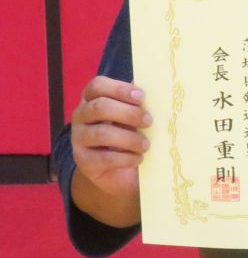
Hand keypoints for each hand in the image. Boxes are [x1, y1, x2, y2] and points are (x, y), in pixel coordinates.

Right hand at [71, 76, 149, 201]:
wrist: (118, 172)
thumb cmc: (128, 136)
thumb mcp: (132, 118)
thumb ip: (138, 104)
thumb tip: (157, 90)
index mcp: (92, 99)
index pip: (97, 86)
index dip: (119, 89)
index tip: (142, 97)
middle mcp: (81, 116)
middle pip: (100, 107)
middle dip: (129, 113)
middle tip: (149, 121)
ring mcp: (79, 139)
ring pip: (102, 134)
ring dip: (130, 139)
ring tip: (146, 145)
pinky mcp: (84, 161)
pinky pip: (105, 158)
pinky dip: (126, 158)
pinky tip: (138, 158)